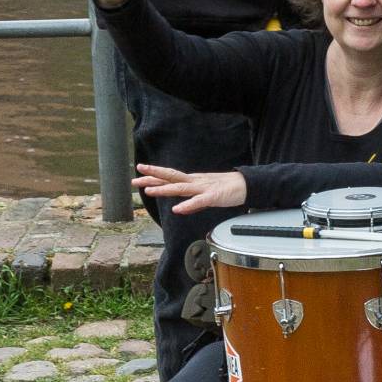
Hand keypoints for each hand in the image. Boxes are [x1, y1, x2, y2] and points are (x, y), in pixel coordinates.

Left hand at [132, 165, 247, 214]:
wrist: (246, 184)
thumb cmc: (227, 189)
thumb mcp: (206, 197)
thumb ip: (192, 203)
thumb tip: (179, 210)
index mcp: (193, 181)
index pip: (170, 176)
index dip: (154, 174)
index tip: (140, 172)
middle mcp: (195, 182)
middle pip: (171, 177)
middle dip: (152, 177)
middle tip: (136, 178)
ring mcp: (203, 188)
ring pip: (181, 188)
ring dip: (164, 189)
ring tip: (149, 191)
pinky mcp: (213, 197)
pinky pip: (199, 202)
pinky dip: (188, 205)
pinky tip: (178, 209)